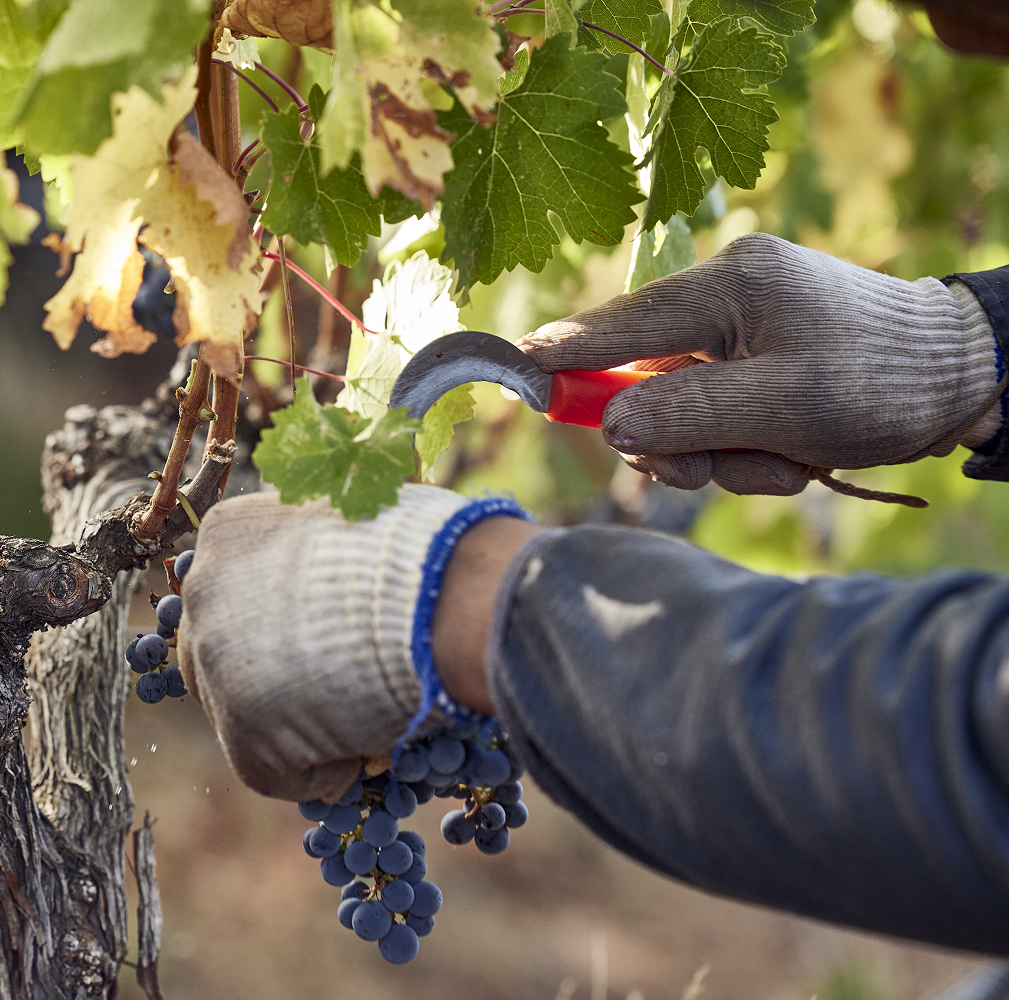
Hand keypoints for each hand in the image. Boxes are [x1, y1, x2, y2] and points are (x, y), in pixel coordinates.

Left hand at [180, 485, 540, 801]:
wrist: (440, 599)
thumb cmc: (424, 554)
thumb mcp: (358, 525)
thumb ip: (328, 552)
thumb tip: (352, 579)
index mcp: (231, 533)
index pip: (234, 588)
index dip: (280, 621)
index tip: (324, 637)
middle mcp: (205, 590)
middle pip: (220, 648)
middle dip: (269, 674)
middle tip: (332, 690)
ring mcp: (217, 662)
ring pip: (240, 711)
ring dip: (293, 725)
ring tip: (362, 725)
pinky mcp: (242, 732)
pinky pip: (271, 772)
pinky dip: (318, 773)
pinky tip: (362, 756)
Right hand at [519, 233, 1001, 494]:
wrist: (967, 378)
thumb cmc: (882, 383)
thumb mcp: (781, 409)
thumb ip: (686, 413)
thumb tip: (612, 422)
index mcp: (731, 286)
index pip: (623, 324)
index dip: (565, 353)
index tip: (512, 368)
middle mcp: (731, 293)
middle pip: (649, 375)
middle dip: (674, 436)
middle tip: (697, 476)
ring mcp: (748, 323)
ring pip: (685, 403)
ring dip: (722, 451)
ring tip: (782, 464)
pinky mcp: (765, 352)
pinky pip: (722, 408)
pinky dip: (748, 444)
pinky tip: (793, 453)